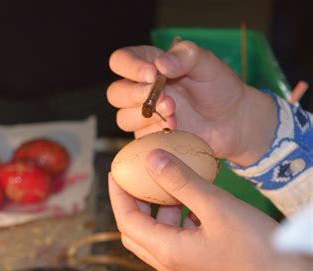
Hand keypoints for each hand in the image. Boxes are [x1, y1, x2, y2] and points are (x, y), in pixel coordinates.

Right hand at [107, 41, 276, 165]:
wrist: (232, 121)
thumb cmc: (218, 87)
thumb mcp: (207, 63)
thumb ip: (186, 56)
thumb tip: (161, 64)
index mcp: (148, 64)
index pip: (120, 61)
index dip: (129, 67)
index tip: (152, 74)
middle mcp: (140, 89)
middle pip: (115, 93)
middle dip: (136, 95)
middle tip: (165, 98)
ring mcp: (143, 115)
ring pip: (123, 118)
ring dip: (145, 117)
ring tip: (173, 114)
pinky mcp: (150, 137)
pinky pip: (139, 138)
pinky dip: (154, 133)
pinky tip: (175, 128)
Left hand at [108, 149, 312, 270]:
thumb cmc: (255, 246)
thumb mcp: (216, 206)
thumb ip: (181, 180)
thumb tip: (151, 157)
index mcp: (167, 252)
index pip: (126, 220)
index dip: (117, 194)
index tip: (115, 172)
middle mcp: (170, 264)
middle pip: (135, 231)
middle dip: (130, 204)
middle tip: (132, 180)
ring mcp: (184, 269)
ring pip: (155, 236)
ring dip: (154, 212)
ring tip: (162, 186)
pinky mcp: (199, 268)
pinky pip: (175, 242)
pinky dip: (174, 221)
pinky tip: (190, 203)